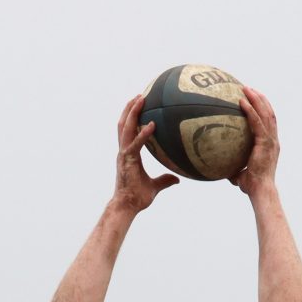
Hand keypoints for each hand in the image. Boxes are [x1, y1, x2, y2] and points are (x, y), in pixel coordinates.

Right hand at [114, 93, 180, 212]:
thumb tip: (177, 179)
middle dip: (130, 108)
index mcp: (128, 154)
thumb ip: (165, 180)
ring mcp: (124, 155)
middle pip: (124, 124)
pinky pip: (136, 144)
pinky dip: (143, 134)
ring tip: (140, 98)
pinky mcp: (127, 161)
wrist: (126, 207)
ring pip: (125, 128)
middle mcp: (123, 151)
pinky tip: (153, 124)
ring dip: (132, 112)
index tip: (138, 106)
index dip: (132, 118)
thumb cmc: (137, 198)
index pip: (128, 132)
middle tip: (139, 95)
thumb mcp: (154, 187)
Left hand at [232, 86, 280, 193]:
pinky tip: (241, 102)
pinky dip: (251, 110)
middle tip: (249, 89)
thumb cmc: (251, 186)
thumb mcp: (240, 173)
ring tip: (246, 88)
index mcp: (270, 145)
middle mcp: (273, 140)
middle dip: (260, 99)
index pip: (269, 122)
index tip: (254, 99)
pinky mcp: (266, 142)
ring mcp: (271, 140)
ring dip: (256, 99)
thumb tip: (219, 167)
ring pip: (266, 113)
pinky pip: (257, 122)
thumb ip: (233, 167)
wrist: (261, 191)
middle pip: (269, 113)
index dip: (263, 109)